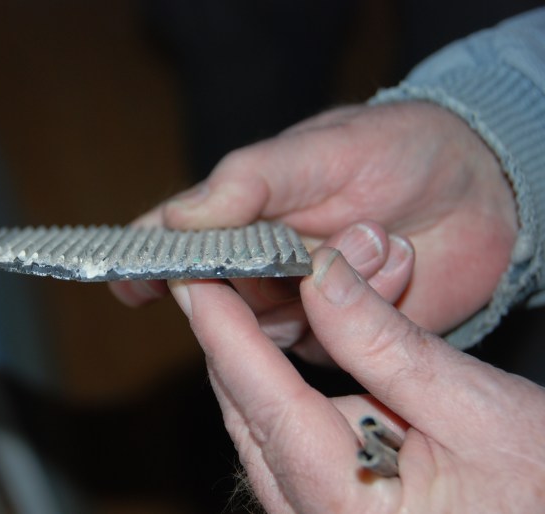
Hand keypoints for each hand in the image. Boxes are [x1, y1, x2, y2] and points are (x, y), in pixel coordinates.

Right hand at [111, 102, 517, 351]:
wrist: (479, 186)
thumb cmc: (391, 149)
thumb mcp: (320, 149)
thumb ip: (249, 182)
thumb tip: (179, 218)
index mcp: (242, 215)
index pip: (177, 243)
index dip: (147, 264)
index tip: (129, 283)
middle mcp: (262, 265)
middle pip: (220, 297)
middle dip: (261, 280)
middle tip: (308, 253)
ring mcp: (301, 304)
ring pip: (280, 322)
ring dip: (333, 280)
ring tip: (378, 233)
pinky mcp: (343, 335)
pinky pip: (336, 337)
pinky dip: (370, 298)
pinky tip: (398, 256)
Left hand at [169, 247, 544, 513]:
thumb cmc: (540, 493)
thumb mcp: (476, 408)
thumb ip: (386, 342)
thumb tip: (321, 275)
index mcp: (342, 502)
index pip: (260, 397)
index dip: (223, 330)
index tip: (193, 279)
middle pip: (246, 415)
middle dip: (228, 342)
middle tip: (213, 281)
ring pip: (259, 431)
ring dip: (249, 367)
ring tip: (238, 306)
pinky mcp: (331, 512)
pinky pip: (283, 448)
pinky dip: (275, 396)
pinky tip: (276, 358)